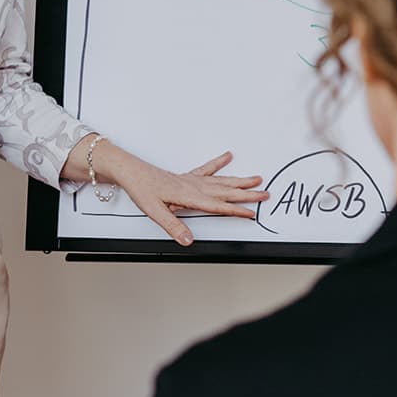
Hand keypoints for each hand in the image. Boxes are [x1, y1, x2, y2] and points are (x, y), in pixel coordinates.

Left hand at [107, 148, 267, 246]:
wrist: (131, 172)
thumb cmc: (142, 189)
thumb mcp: (155, 212)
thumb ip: (173, 227)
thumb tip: (188, 240)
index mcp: (188, 196)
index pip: (217, 206)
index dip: (236, 210)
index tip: (252, 213)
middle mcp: (193, 186)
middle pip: (225, 191)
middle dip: (247, 194)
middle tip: (265, 195)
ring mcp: (191, 179)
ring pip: (221, 181)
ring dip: (239, 180)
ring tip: (256, 178)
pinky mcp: (186, 176)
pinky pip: (206, 169)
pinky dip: (218, 163)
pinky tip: (227, 156)